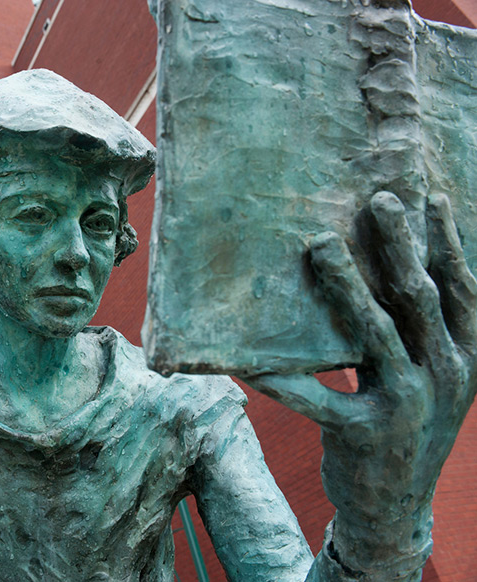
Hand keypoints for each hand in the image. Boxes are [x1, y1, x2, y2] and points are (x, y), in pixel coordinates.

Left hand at [245, 192, 476, 578]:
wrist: (393, 508)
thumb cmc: (402, 429)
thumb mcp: (426, 382)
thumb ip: (413, 339)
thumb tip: (376, 276)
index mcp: (464, 360)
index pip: (462, 290)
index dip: (447, 242)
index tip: (429, 195)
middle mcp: (446, 378)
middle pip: (421, 299)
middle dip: (401, 245)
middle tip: (378, 199)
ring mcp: (407, 406)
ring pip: (376, 334)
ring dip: (347, 285)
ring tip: (321, 244)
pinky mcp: (365, 434)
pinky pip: (317, 397)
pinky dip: (283, 376)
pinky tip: (251, 357)